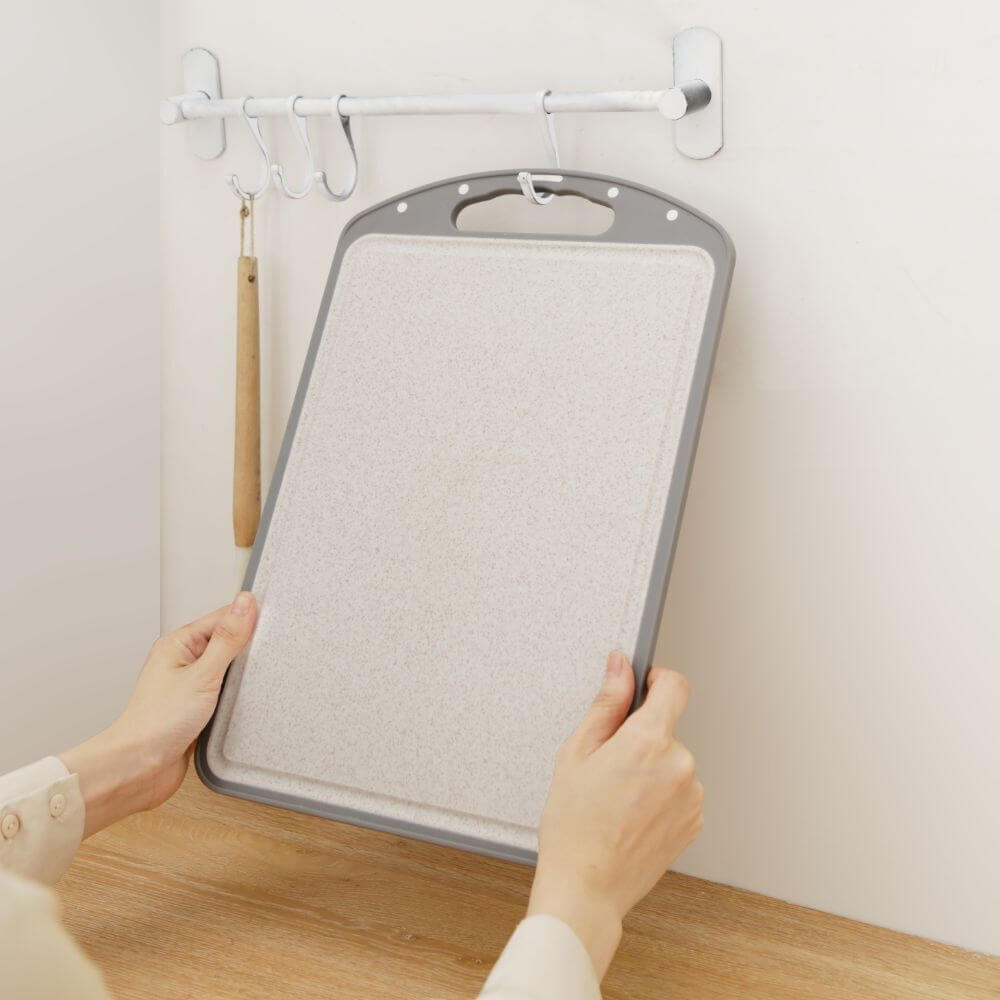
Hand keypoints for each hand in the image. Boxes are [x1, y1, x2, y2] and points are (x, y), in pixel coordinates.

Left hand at [60, 592, 257, 836]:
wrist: (139, 768)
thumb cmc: (155, 723)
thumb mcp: (202, 674)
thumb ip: (227, 639)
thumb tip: (244, 604)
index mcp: (178, 644)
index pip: (221, 617)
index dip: (247, 617)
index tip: (273, 621)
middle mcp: (183, 662)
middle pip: (226, 642)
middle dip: (248, 647)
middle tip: (271, 650)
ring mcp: (190, 686)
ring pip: (227, 670)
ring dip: (243, 675)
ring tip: (260, 675)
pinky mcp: (197, 710)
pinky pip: (225, 694)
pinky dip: (237, 696)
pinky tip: (248, 700)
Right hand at [527, 653, 702, 978]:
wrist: (586, 889)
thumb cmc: (573, 828)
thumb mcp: (577, 753)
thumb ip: (606, 704)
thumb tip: (620, 668)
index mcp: (648, 741)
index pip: (674, 686)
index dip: (656, 681)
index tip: (643, 687)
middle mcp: (679, 765)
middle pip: (665, 729)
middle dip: (640, 738)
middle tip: (607, 767)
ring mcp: (691, 796)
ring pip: (671, 762)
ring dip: (652, 770)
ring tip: (616, 799)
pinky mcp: (694, 821)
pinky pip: (679, 791)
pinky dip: (660, 796)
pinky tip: (631, 816)